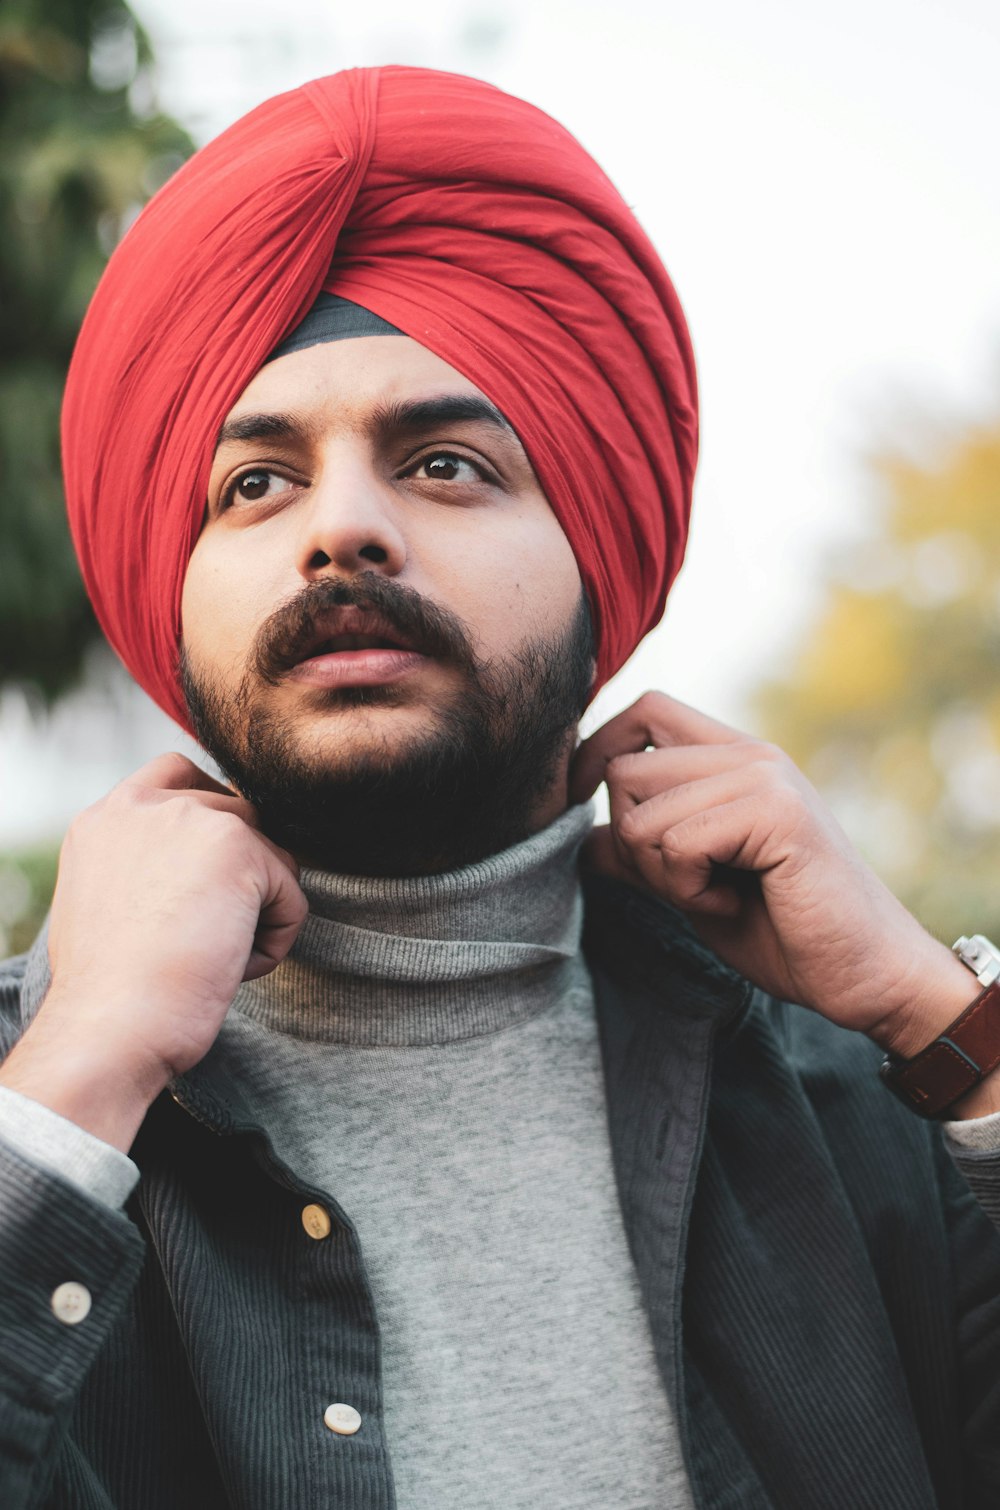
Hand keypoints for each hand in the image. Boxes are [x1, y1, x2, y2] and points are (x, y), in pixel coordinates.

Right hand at [0, 754, 306, 1147]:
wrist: (110, 1026)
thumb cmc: (109, 995)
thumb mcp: (109, 908)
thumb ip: (149, 868)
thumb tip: (206, 875)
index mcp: (107, 819)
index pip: (178, 774)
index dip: (215, 815)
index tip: (221, 868)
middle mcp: (146, 806)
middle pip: (240, 815)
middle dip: (245, 877)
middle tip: (211, 941)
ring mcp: (193, 819)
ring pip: (271, 855)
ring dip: (260, 911)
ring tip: (216, 959)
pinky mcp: (237, 847)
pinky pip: (291, 896)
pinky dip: (277, 941)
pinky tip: (232, 969)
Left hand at [571, 693, 975, 1058]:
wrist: (862, 974)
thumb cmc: (781, 929)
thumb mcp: (691, 885)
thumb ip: (642, 851)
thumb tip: (577, 835)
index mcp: (735, 758)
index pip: (647, 708)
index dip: (600, 748)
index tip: (581, 801)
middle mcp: (751, 754)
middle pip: (627, 771)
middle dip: (635, 845)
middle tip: (691, 883)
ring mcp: (765, 778)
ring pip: (642, 814)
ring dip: (665, 875)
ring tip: (721, 892)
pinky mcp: (776, 812)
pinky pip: (678, 844)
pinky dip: (690, 890)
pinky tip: (736, 902)